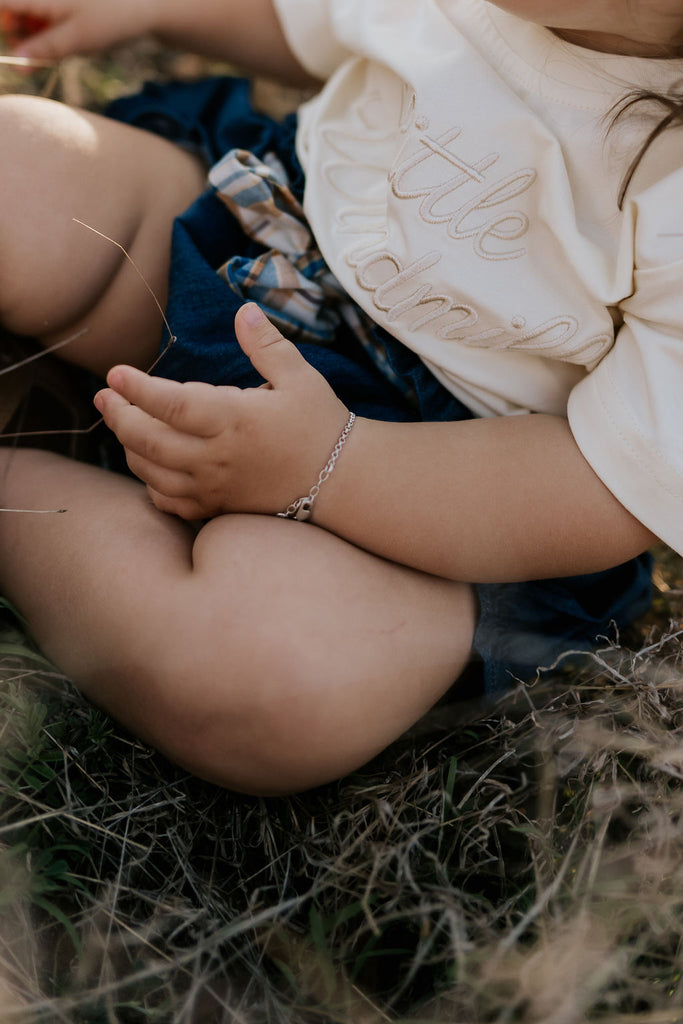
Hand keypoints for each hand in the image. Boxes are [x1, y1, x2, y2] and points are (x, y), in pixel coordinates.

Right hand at [1, 0, 154, 58]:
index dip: (3, 26)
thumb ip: (45, 49)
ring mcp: (56, 4)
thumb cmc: (111, 18)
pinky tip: (62, 49)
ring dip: (34, 41)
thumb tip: (17, 61)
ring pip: (31, 21)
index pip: (5, 5)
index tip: (10, 49)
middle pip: (15, 13)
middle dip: (18, 37)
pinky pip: (47, 25)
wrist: (144, 8)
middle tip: (28, 64)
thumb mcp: (77, 39)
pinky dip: (48, 39)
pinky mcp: (65, 12)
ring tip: (49, 57)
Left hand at [93, 304, 350, 520]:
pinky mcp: (219, 506)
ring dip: (129, 447)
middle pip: (149, 440)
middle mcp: (218, 457)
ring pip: (153, 472)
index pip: (171, 404)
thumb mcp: (299, 376)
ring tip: (121, 423)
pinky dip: (151, 484)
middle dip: (119, 417)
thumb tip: (243, 309)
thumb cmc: (320, 424)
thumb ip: (266, 344)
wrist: (340, 481)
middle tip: (105, 397)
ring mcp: (215, 486)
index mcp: (234, 420)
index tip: (114, 373)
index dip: (137, 389)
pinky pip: (171, 502)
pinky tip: (149, 465)